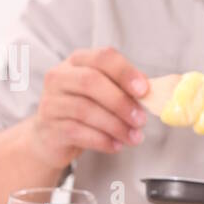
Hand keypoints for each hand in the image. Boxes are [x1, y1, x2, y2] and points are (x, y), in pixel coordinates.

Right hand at [28, 47, 149, 169]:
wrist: (52, 137)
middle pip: (91, 82)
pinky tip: (116, 145)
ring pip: (85, 110)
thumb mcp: (103, 92)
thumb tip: (153, 92)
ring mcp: (51, 102)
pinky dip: (102, 140)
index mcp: (77, 61)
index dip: (125, 73)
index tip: (144, 90)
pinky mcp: (50, 127)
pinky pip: (78, 132)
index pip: (102, 57)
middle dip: (121, 102)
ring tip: (134, 137)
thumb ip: (125, 88)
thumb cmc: (84, 110)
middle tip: (141, 119)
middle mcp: (60, 77)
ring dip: (116, 125)